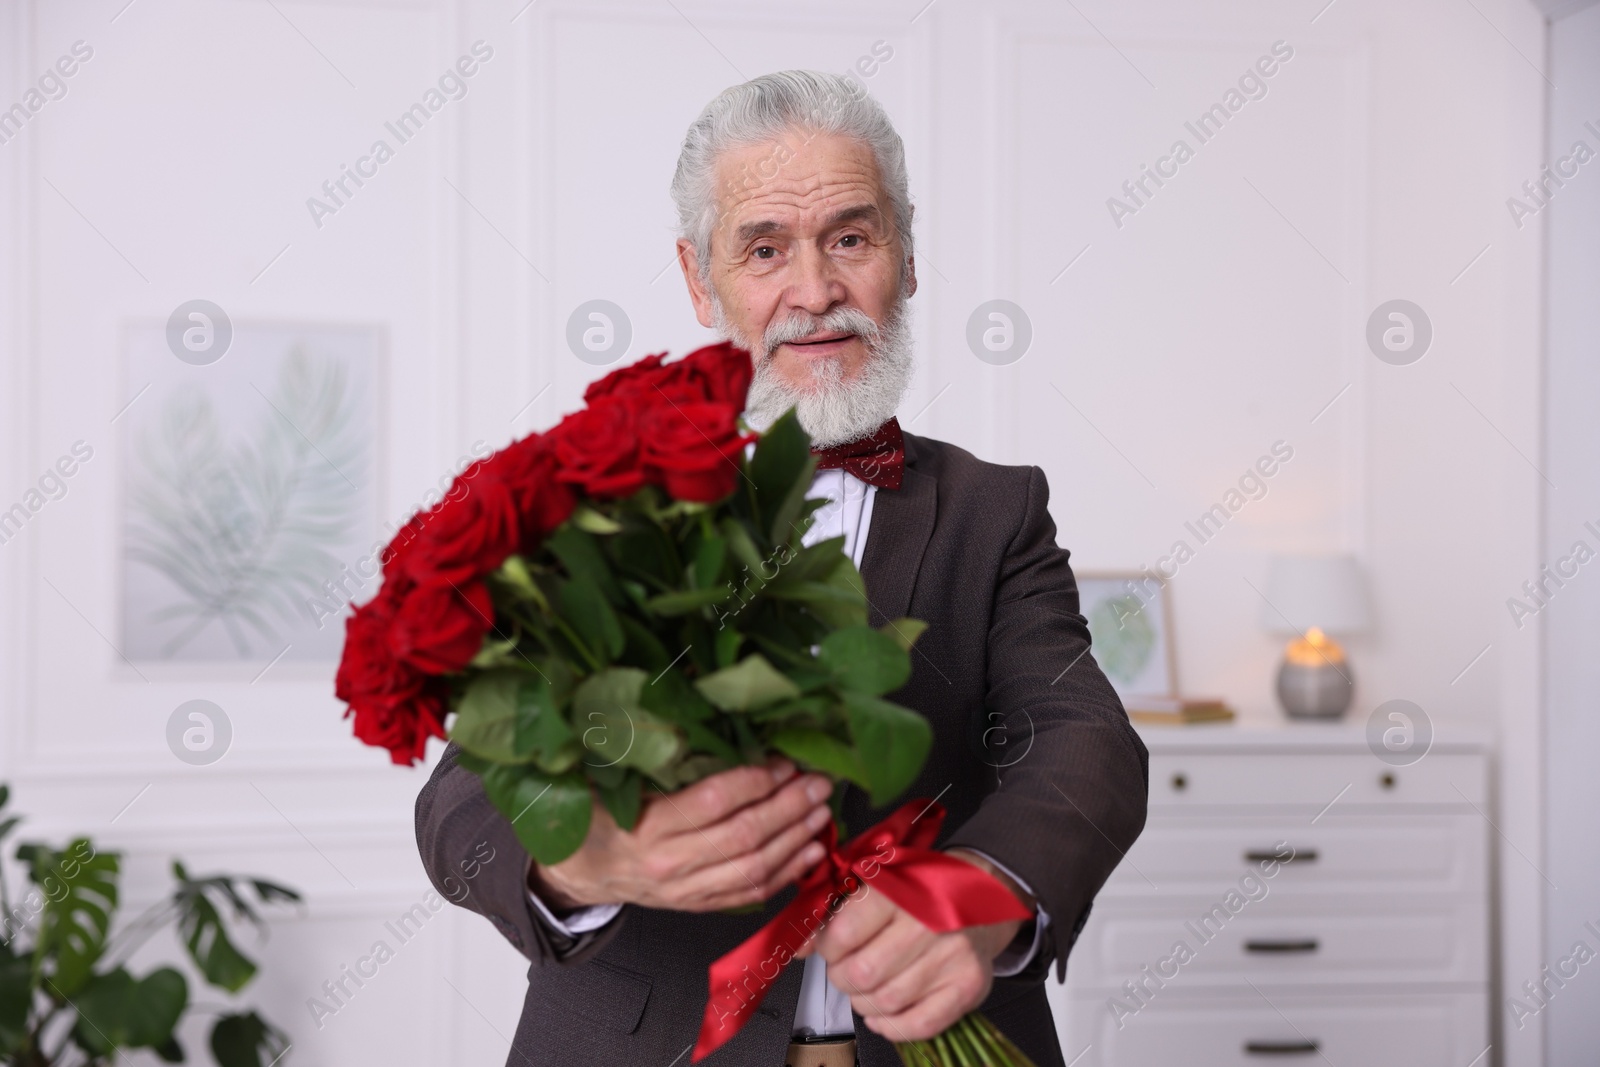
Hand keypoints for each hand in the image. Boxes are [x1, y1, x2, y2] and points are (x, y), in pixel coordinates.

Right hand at [528, 759, 833, 912]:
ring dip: (795, 839)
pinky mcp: (698, 905)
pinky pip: (751, 894)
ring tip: (821, 812)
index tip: (782, 761)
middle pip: (743, 836)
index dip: (754, 781)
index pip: (711, 802)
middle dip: (789, 807)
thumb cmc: (599, 814)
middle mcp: (669, 863)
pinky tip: (810, 852)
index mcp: (645, 826)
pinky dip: (787, 873)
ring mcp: (686, 890)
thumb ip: (658, 756)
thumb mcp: (613, 778)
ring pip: (754, 868)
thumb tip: (705, 710)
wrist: (579, 870)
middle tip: (817, 782)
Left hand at [797, 849, 1029, 1041]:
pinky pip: (918, 1025)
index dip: (826, 946)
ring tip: (867, 985)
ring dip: (864, 1002)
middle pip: (861, 974)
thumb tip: (798, 945)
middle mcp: (930, 923)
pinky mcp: (968, 986)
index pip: (844, 933)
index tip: (830, 945)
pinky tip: (885, 1011)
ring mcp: (952, 957)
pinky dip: (892, 1026)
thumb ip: (834, 911)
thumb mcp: (876, 883)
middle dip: (842, 977)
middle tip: (846, 967)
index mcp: (902, 889)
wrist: (980, 896)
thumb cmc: (921, 890)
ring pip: (885, 1003)